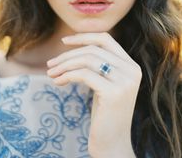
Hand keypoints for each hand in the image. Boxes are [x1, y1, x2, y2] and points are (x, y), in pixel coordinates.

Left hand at [46, 32, 140, 156]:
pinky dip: (66, 75)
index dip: (84, 36)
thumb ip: (97, 64)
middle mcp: (132, 70)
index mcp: (131, 65)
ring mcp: (125, 81)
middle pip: (93, 49)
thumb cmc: (105, 113)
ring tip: (51, 73)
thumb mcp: (104, 83)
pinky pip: (84, 75)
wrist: (113, 145)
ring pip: (87, 60)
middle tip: (50, 64)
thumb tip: (72, 48)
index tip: (64, 41)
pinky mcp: (114, 93)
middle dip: (68, 54)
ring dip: (64, 65)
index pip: (106, 39)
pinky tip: (57, 82)